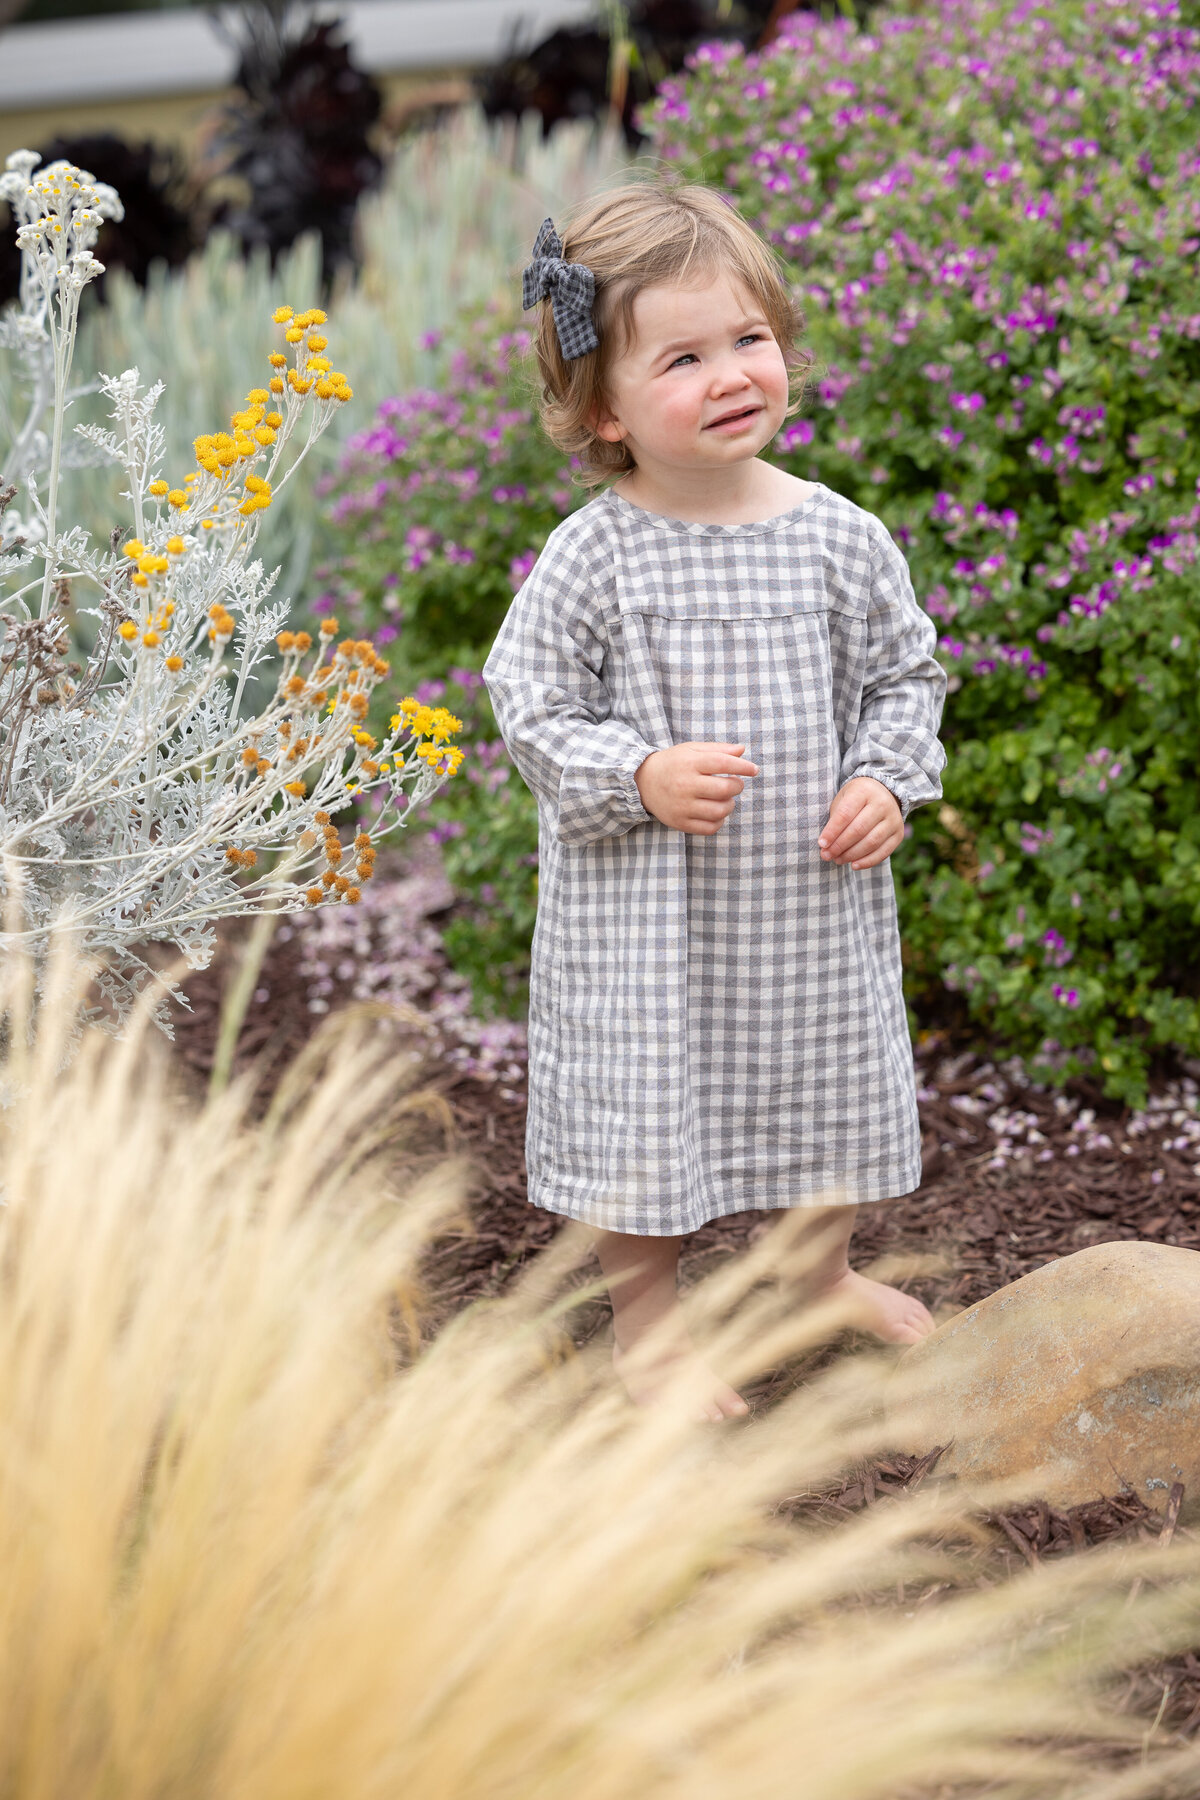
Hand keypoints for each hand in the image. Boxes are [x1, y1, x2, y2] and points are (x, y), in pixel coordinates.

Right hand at [635, 742, 757, 834]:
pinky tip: (716, 812)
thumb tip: (742, 751)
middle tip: (735, 783)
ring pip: (719, 811)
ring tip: (725, 799)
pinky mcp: (680, 822)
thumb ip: (717, 749)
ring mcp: (681, 806)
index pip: (722, 763)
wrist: (643, 782)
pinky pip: (710, 828)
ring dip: (730, 805)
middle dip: (737, 786)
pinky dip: (719, 821)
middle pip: (724, 789)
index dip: (743, 766)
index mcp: (688, 763)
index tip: (754, 770)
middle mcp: (684, 785)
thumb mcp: (691, 750)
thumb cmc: (673, 764)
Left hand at [818, 777, 902, 868]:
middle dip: (840, 846)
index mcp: (864, 791)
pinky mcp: (898, 834)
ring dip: (852, 855)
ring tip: (837, 860)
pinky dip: (868, 861)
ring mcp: (893, 819)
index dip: (832, 831)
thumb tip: (826, 846)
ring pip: (872, 842)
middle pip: (859, 829)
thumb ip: (835, 820)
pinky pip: (884, 852)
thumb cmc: (855, 799)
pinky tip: (854, 865)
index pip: (845, 814)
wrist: (882, 793)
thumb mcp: (843, 799)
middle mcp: (882, 803)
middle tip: (826, 855)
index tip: (821, 844)